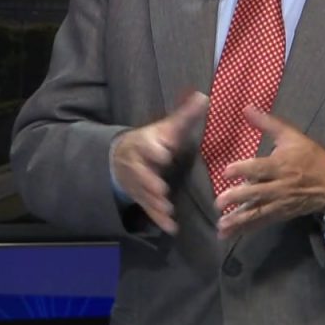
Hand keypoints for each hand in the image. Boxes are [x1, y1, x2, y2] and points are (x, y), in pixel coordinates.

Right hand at [111, 90, 207, 234]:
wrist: (120, 156)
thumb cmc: (152, 141)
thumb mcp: (165, 127)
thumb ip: (184, 116)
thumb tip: (204, 96)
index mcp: (143, 143)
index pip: (146, 146)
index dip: (154, 150)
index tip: (164, 153)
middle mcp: (136, 164)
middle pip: (140, 173)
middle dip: (149, 181)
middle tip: (161, 188)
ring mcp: (136, 183)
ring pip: (143, 193)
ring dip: (154, 202)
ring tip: (167, 209)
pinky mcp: (139, 198)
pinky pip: (147, 209)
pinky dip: (158, 219)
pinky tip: (171, 228)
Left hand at [215, 108, 324, 239]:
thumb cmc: (310, 156)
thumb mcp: (291, 135)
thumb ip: (267, 122)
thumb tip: (246, 108)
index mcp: (280, 165)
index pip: (259, 168)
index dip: (242, 169)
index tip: (226, 172)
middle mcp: (279, 186)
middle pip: (256, 193)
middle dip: (237, 198)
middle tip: (219, 202)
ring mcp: (280, 203)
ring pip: (257, 212)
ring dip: (238, 220)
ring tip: (221, 225)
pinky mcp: (280, 214)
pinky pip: (261, 222)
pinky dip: (245, 229)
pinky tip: (229, 234)